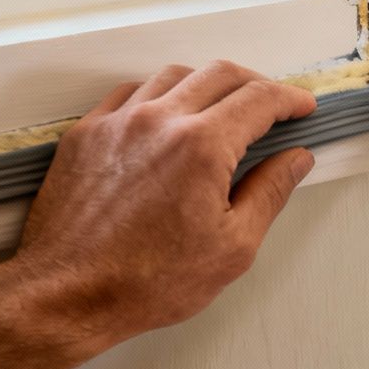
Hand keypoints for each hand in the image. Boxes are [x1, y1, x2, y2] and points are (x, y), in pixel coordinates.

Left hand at [0, 61, 318, 353]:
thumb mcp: (233, 247)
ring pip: (175, 75)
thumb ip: (270, 192)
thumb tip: (295, 159)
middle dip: (256, 84)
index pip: (259, 99)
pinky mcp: (87, 133)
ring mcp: (118, 122)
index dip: (289, 99)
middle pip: (221, 74)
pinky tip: (168, 116)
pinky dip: (161, 94)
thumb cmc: (145, 282)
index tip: (301, 107)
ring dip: (208, 84)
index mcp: (202, 146)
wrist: (67, 293)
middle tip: (272, 106)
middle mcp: (159, 121)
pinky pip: (131, 92)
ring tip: (222, 109)